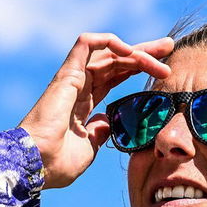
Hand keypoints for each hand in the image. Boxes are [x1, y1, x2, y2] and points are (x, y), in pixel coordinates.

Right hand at [19, 33, 173, 188]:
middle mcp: (79, 86)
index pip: (116, 75)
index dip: (138, 68)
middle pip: (116, 59)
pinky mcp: (67, 73)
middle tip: (169, 47)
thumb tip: (109, 122)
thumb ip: (100, 132)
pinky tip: (132, 52)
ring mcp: (73, 78)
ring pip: (109, 51)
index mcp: (84, 102)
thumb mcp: (88, 148)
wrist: (36, 165)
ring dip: (137, 51)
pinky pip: (87, 43)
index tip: (164, 69)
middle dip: (144, 52)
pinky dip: (110, 41)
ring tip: (161, 56)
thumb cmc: (56, 163)